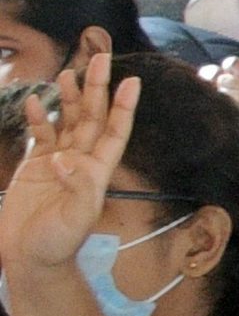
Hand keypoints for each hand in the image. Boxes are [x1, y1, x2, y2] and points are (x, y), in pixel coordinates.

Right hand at [0, 37, 134, 280]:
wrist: (29, 259)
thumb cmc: (56, 245)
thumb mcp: (74, 219)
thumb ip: (75, 188)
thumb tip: (62, 158)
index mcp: (97, 172)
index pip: (115, 132)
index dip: (123, 107)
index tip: (132, 81)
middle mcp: (81, 162)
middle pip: (92, 118)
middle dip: (97, 89)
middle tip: (101, 57)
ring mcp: (58, 162)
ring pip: (67, 121)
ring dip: (70, 97)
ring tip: (70, 72)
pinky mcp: (35, 167)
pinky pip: (40, 135)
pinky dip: (38, 117)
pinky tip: (36, 100)